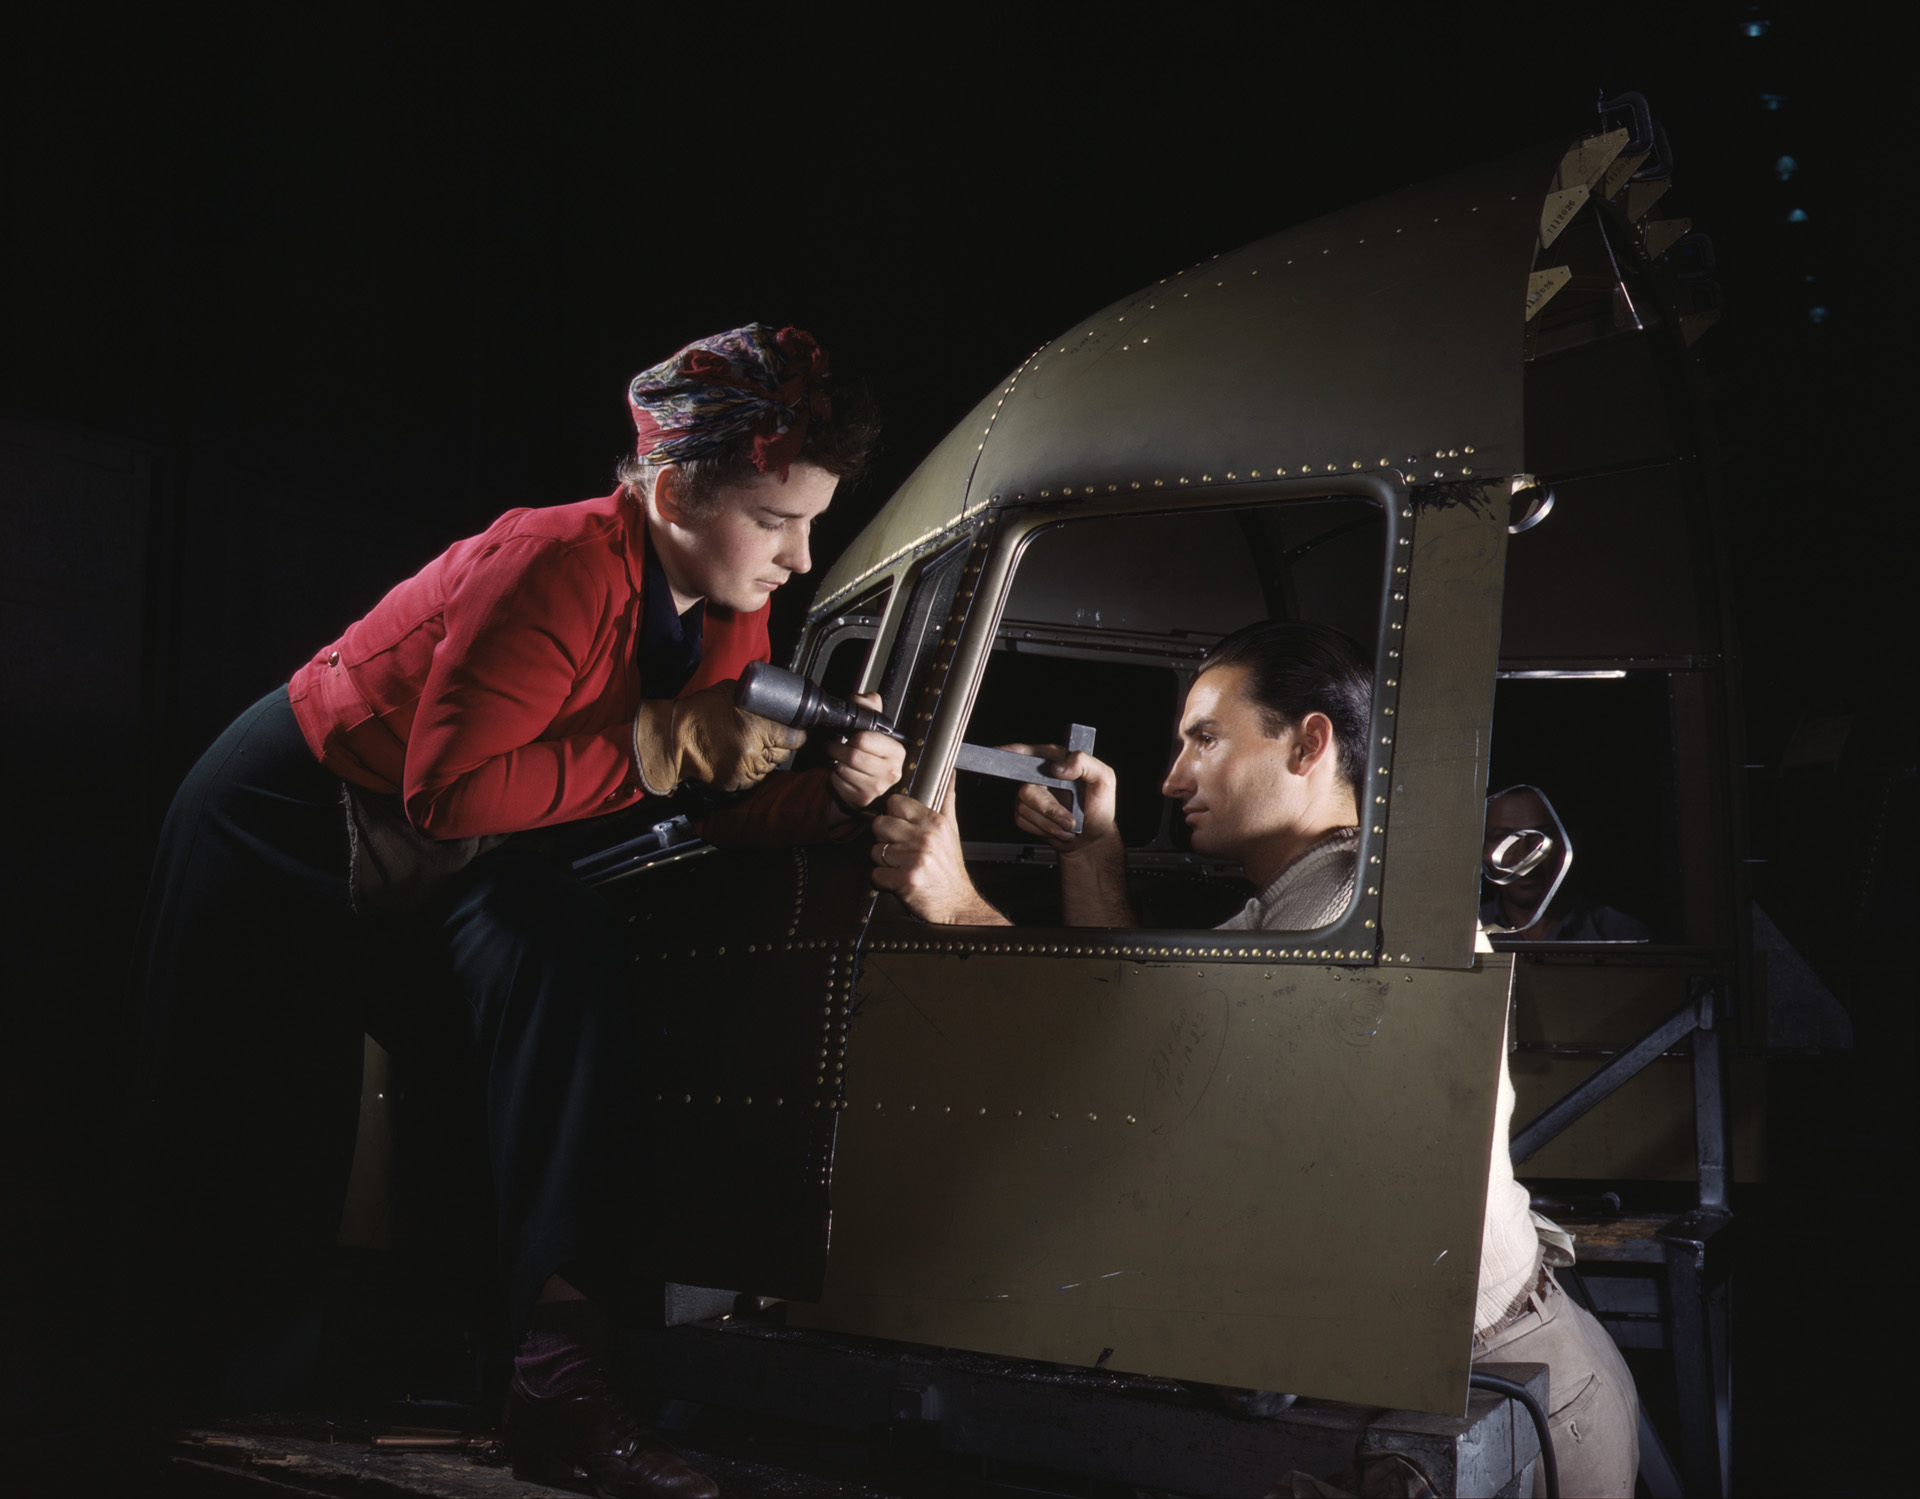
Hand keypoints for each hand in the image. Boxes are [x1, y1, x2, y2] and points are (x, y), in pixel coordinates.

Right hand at [632, 681, 805, 794]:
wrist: (676, 737)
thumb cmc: (702, 711)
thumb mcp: (733, 692)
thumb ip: (759, 697)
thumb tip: (781, 698)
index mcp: (758, 727)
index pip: (795, 737)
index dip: (796, 733)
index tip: (794, 730)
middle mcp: (755, 752)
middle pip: (785, 754)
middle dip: (779, 745)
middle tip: (766, 735)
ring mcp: (745, 770)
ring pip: (770, 767)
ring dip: (765, 758)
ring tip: (748, 745)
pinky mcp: (736, 783)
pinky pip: (755, 778)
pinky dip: (751, 769)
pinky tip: (739, 757)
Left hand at [822, 692, 905, 816]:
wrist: (867, 781)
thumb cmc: (869, 753)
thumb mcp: (873, 727)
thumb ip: (870, 708)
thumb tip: (866, 698)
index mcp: (897, 751)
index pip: (865, 739)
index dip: (852, 735)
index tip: (848, 736)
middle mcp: (891, 771)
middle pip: (852, 755)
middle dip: (837, 749)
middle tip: (832, 746)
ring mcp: (878, 787)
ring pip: (844, 769)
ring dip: (835, 762)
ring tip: (837, 759)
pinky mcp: (863, 798)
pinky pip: (839, 782)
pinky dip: (834, 777)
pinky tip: (841, 774)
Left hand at [869, 789, 1008, 924]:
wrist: (957, 903)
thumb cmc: (949, 868)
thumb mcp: (952, 831)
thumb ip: (946, 801)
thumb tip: (950, 774)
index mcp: (934, 822)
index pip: (896, 803)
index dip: (893, 816)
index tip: (901, 828)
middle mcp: (925, 838)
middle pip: (880, 825)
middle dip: (885, 839)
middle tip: (899, 851)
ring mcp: (916, 859)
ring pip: (876, 850)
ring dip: (884, 862)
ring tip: (901, 867)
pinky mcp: (906, 880)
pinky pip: (876, 873)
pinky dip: (883, 880)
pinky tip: (898, 880)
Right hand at [1006, 744, 1119, 853]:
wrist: (1092, 838)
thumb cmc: (1099, 808)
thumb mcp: (1105, 780)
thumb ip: (1086, 764)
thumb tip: (1059, 766)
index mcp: (1056, 760)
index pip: (1029, 751)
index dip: (1012, 751)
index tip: (1000, 752)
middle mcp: (1040, 775)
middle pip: (1026, 788)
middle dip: (1049, 809)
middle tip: (1069, 819)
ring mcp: (1031, 794)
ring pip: (1024, 807)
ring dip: (1050, 822)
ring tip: (1067, 824)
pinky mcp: (1024, 811)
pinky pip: (1023, 820)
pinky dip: (1043, 829)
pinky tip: (1056, 827)